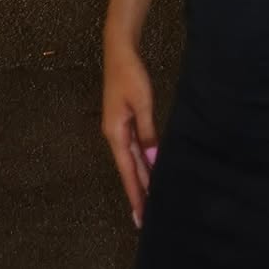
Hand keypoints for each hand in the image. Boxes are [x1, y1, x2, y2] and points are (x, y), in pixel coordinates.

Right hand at [102, 35, 158, 228]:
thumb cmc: (130, 75)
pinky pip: (134, 148)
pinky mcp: (124, 121)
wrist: (120, 50)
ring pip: (132, 159)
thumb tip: (153, 160)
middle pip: (128, 169)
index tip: (140, 217)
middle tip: (146, 218)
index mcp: (115, 134)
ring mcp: (118, 128)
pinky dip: (141, 162)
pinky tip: (148, 170)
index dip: (135, 193)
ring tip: (149, 200)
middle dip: (137, 192)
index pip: (128, 171)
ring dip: (140, 178)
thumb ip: (148, 132)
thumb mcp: (141, 103)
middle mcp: (114, 135)